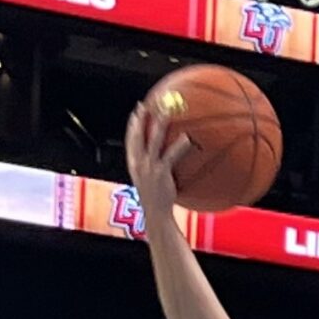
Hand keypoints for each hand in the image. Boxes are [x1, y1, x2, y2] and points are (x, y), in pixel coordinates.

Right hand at [125, 102, 192, 228]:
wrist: (156, 214)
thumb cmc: (156, 199)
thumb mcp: (149, 181)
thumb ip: (152, 167)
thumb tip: (162, 159)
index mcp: (134, 165)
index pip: (131, 140)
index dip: (132, 124)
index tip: (137, 111)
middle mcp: (139, 163)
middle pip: (138, 135)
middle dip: (140, 119)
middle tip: (146, 104)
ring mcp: (149, 167)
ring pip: (153, 140)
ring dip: (159, 124)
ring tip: (167, 112)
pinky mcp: (161, 173)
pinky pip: (171, 155)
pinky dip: (179, 146)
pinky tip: (187, 137)